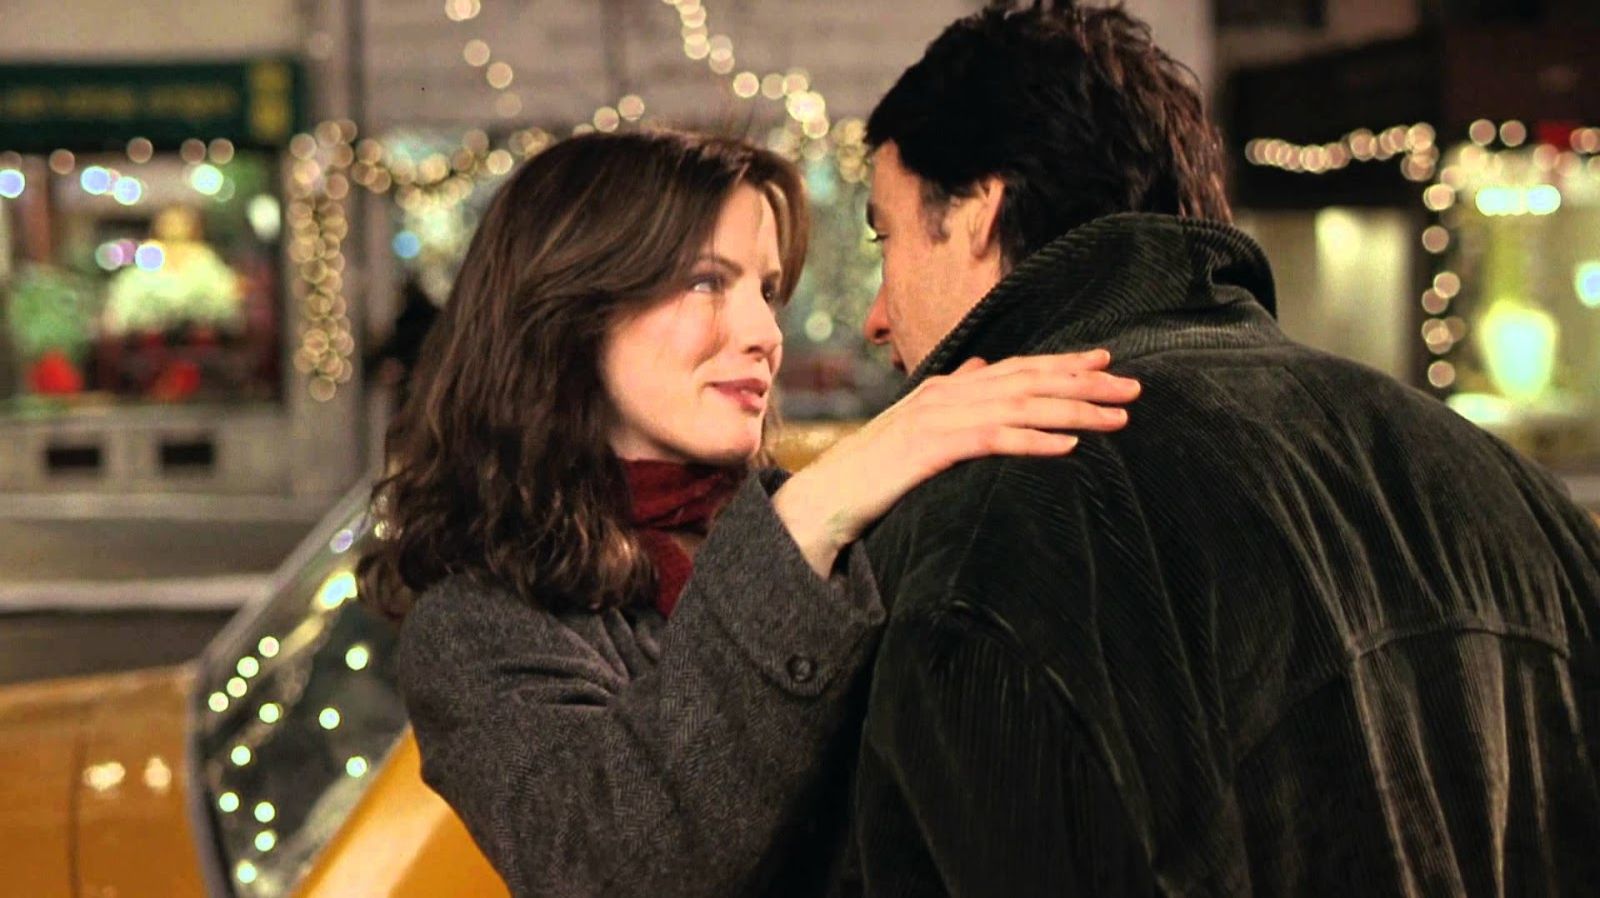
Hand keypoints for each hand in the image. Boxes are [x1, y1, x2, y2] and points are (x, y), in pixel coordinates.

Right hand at [772, 349, 1138, 574]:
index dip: (1063, 363)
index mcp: (945, 388)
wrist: (819, 502)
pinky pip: (991, 441)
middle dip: (1083, 383)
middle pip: (1027, 380)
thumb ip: (953, 398)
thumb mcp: (917, 430)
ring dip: (1072, 410)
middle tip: (1132, 388)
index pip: (1016, 368)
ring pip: (1018, 406)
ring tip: (1116, 418)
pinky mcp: (928, 450)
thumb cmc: (870, 475)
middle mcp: (944, 394)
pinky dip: (1032, 441)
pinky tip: (1068, 447)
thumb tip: (984, 368)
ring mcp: (934, 419)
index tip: (1107, 362)